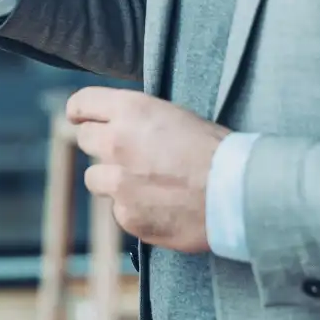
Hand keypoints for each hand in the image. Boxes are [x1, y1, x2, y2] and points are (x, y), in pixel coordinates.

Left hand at [67, 87, 230, 253]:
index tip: (79, 117)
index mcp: (131, 110)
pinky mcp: (127, 216)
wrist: (240, 194)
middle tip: (125, 153)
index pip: (82, 103)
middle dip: (101, 145)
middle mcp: (117, 143)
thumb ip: (138, 120)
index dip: (80, 111)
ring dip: (113, 180)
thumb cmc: (217, 151)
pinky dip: (134, 209)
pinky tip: (161, 206)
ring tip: (146, 183)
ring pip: (94, 178)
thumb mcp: (174, 116)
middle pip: (85, 140)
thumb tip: (116, 124)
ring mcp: (118, 182)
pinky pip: (119, 209)